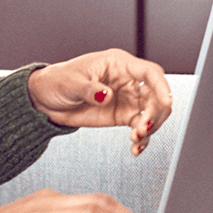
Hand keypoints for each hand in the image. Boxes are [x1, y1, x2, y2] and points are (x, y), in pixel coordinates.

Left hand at [27, 49, 171, 155]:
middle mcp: (127, 81)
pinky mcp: (122, 116)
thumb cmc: (58, 81)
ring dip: (149, 128)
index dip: (161, 86)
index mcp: (118, 64)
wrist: (46, 99)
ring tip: (135, 139)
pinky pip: (140, 127)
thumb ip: (91, 90)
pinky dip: (142, 139)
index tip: (166, 102)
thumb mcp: (71, 83)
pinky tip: (135, 148)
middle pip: (156, 95)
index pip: (149, 72)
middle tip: (143, 128)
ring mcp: (127, 99)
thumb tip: (107, 95)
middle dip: (155, 113)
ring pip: (152, 113)